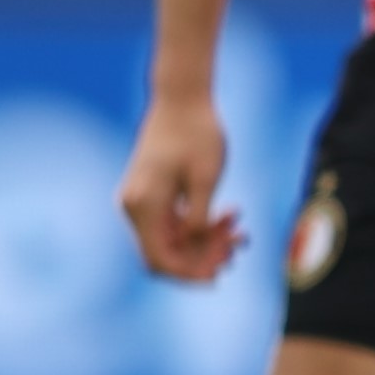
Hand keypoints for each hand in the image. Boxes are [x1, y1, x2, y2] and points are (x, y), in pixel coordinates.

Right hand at [119, 91, 241, 283]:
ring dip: (206, 240)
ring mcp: (140, 201)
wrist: (182, 99)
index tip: (219, 275)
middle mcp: (134, 207)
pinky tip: (230, 215)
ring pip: (173, 238)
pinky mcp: (151, 194)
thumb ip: (199, 218)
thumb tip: (195, 247)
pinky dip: (200, 224)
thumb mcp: (206, 179)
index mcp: (143, 206)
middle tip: (239, 245)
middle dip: (203, 256)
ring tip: (240, 230)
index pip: (159, 259)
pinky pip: (174, 222)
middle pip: (166, 252)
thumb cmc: (198, 134)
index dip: (188, 274)